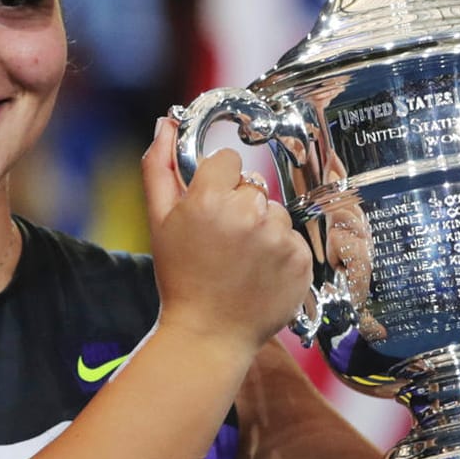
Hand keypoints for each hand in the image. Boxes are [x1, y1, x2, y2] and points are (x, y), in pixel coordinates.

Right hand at [142, 122, 312, 351]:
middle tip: (221, 242)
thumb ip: (159, 167)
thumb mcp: (159, 222)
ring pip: (274, 211)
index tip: (209, 207)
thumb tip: (165, 124)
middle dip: (238, 206)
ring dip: (261, 229)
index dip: (216, 183)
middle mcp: (246, 214)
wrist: (208, 334)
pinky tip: (259, 272)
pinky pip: (292, 237)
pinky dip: (280, 252)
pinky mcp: (300, 258)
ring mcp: (277, 237)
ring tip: (240, 260)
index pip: (227, 161)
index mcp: (208, 200)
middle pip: (251, 186)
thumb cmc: (180, 278)